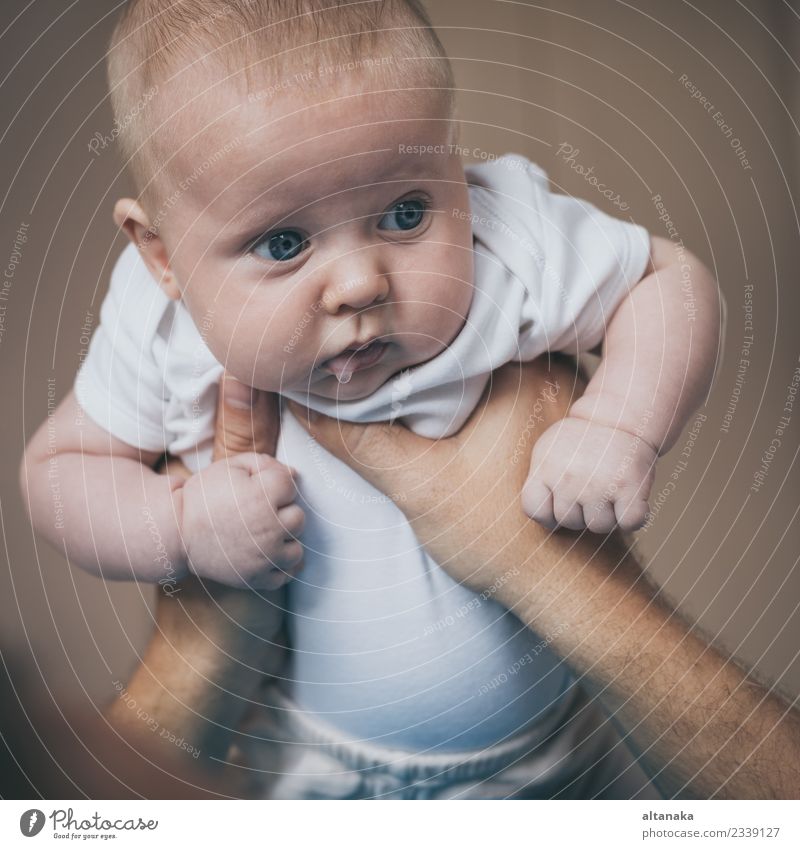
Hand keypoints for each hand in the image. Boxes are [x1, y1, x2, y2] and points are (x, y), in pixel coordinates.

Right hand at [175, 376, 303, 589]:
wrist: (175, 533)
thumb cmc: (203, 496)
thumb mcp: (230, 467)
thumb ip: (265, 463)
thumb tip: (295, 474)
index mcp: (262, 497)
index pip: (290, 485)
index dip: (274, 483)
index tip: (256, 489)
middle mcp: (268, 528)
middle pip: (298, 518)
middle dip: (282, 512)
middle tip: (258, 513)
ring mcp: (264, 557)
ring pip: (296, 549)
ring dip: (284, 541)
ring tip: (263, 535)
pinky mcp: (257, 579)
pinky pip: (286, 574)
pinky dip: (280, 565)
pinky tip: (267, 554)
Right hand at [286, 358, 593, 603]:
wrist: (572, 590)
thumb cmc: (504, 536)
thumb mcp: (419, 484)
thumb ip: (359, 439)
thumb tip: (303, 401)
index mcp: (525, 368)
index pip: (452, 325)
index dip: (404, 338)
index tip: (371, 351)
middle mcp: (555, 371)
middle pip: (472, 346)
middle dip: (427, 360)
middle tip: (383, 369)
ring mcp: (565, 400)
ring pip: (489, 372)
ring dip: (452, 385)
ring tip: (412, 397)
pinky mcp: (562, 429)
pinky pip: (509, 396)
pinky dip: (478, 404)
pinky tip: (453, 427)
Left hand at [521, 416, 655, 532]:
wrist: (619, 418)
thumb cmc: (582, 441)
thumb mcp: (549, 451)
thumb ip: (540, 481)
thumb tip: (548, 519)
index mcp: (545, 468)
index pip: (534, 510)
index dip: (548, 515)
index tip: (561, 504)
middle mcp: (568, 478)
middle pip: (569, 522)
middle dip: (581, 512)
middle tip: (592, 488)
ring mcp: (598, 484)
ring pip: (599, 526)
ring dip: (607, 515)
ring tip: (609, 490)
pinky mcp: (628, 486)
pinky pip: (630, 522)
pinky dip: (633, 518)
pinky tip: (629, 501)